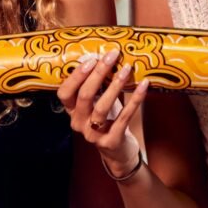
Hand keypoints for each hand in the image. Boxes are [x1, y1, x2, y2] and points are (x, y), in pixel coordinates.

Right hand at [57, 48, 149, 177]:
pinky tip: (143, 85)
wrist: (118, 152)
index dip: (76, 76)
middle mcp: (79, 123)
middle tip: (112, 56)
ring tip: (127, 68)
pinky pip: (124, 117)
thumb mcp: (98, 101)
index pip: (64, 93)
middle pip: (85, 96)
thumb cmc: (108, 119)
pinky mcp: (111, 140)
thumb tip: (98, 56)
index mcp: (72, 111)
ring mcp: (93, 134)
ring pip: (102, 107)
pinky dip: (134, 99)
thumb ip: (97, 84)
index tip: (91, 59)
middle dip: (98, 74)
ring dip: (115, 85)